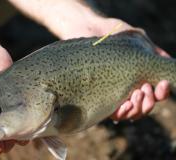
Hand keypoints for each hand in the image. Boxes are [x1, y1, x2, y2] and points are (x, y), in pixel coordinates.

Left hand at [54, 16, 170, 120]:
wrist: (90, 31)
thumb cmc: (114, 35)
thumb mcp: (137, 40)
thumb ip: (153, 52)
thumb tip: (169, 61)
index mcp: (139, 78)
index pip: (155, 93)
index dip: (161, 92)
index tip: (161, 83)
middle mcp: (128, 89)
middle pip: (144, 107)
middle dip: (150, 102)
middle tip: (146, 88)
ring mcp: (114, 95)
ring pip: (131, 113)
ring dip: (138, 107)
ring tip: (137, 92)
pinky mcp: (100, 98)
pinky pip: (114, 114)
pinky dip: (123, 112)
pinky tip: (125, 103)